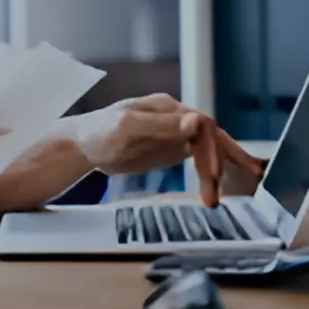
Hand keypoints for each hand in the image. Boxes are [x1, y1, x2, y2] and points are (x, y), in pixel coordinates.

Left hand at [68, 93, 266, 206]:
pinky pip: (199, 157)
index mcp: (168, 108)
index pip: (202, 125)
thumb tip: (195, 121)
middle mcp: (176, 118)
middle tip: (226, 188)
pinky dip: (212, 170)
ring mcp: (175, 133)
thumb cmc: (99, 133)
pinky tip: (220, 184)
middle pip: (210, 137)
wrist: (82, 145)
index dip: (211, 149)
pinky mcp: (171, 148)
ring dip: (217, 172)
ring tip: (216, 200)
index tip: (211, 174)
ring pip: (208, 149)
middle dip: (222, 162)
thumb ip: (160, 125)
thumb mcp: (126, 128)